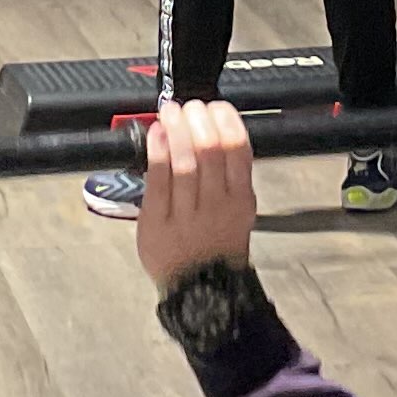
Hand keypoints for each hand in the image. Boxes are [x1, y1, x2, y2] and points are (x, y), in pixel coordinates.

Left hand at [135, 99, 258, 286]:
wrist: (201, 291)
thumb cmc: (217, 245)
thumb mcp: (238, 211)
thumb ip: (229, 175)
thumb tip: (211, 129)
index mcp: (241, 200)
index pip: (238, 151)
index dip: (227, 121)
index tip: (216, 106)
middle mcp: (217, 206)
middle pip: (210, 151)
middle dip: (198, 120)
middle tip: (190, 105)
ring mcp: (187, 215)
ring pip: (184, 163)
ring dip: (176, 130)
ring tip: (170, 111)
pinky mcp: (157, 222)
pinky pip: (157, 180)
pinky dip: (157, 152)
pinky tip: (155, 134)